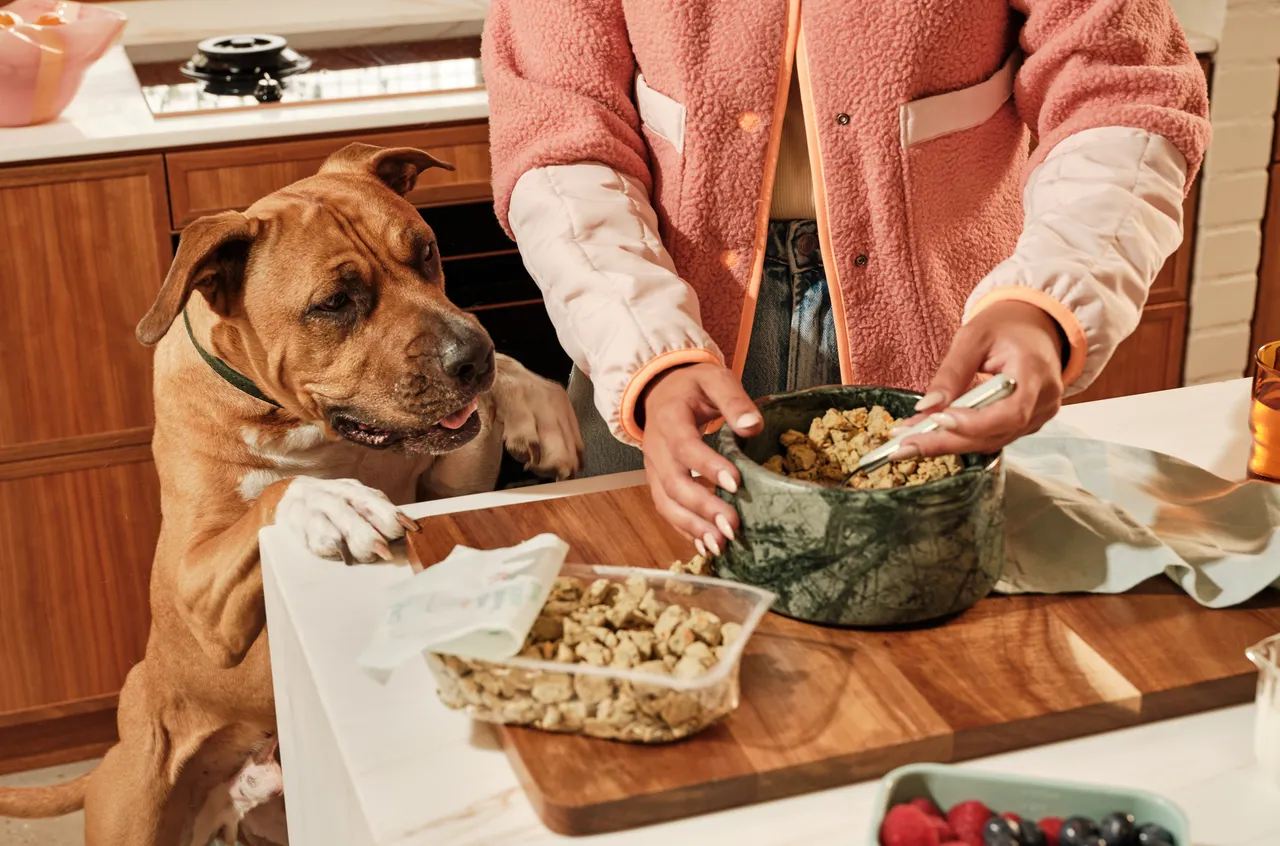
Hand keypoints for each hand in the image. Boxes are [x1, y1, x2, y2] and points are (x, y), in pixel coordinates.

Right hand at [640, 362, 761, 554]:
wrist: (661, 392)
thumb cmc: (692, 387)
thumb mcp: (714, 379)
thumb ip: (733, 400)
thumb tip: (753, 426)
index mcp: (669, 419)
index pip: (685, 446)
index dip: (707, 466)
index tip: (736, 483)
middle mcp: (656, 448)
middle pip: (673, 482)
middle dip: (702, 507)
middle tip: (731, 525)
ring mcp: (654, 469)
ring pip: (666, 503)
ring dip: (692, 526)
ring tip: (720, 544)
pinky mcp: (658, 483)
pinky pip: (667, 510)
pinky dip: (684, 530)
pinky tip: (706, 546)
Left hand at [903, 300, 1065, 456]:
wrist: (1034, 327)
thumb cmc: (1005, 327)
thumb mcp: (972, 338)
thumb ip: (951, 373)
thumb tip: (927, 407)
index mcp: (1035, 371)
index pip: (1011, 412)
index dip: (974, 423)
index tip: (938, 419)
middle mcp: (1043, 399)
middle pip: (997, 434)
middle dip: (948, 441)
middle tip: (907, 443)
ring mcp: (1039, 415)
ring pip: (992, 441)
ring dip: (949, 442)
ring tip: (911, 438)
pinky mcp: (1028, 423)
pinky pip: (992, 437)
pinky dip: (961, 437)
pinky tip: (933, 432)